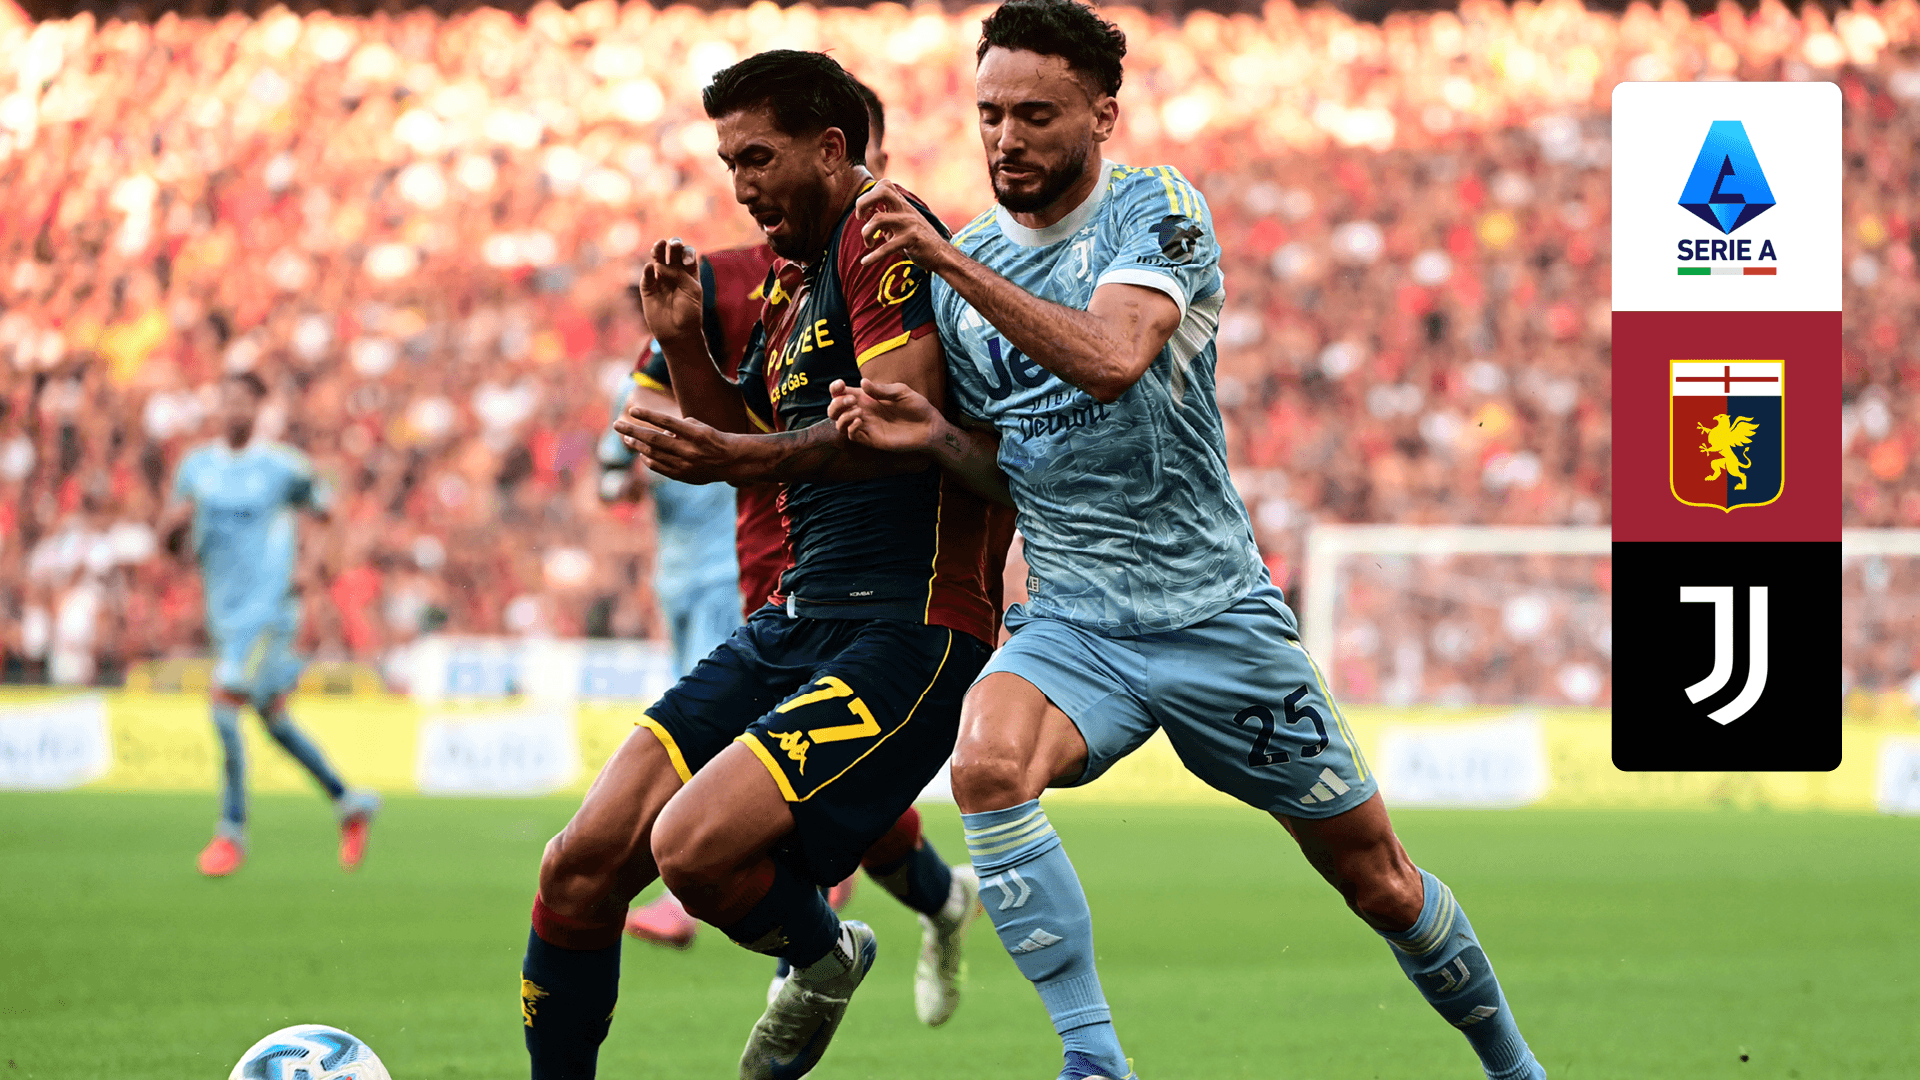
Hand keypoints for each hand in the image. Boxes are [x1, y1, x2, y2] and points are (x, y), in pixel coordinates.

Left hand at [615, 404, 745, 484]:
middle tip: (617, 425)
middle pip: (653, 440)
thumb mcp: (700, 426)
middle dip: (632, 432)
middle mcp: (690, 451)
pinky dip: (647, 459)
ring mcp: (685, 465)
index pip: (667, 422)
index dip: (648, 416)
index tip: (633, 410)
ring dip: (636, 445)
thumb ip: (678, 427)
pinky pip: (658, 467)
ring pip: (653, 454)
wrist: (731, 462)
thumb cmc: (713, 439)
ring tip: (626, 437)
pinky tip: (642, 453)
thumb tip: (658, 432)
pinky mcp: (682, 476)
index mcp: (696, 434)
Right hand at [636, 238, 702, 343]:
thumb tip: (657, 265)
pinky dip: (647, 271)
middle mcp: (674, 273)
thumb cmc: (690, 312)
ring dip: (658, 250)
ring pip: (658, 260)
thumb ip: (679, 274)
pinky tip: (650, 268)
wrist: (678, 332)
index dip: (686, 252)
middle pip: (672, 253)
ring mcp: (660, 280)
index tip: (686, 260)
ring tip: (659, 245)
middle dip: (673, 245)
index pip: (687, 254)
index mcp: (689, 273)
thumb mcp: (692, 290)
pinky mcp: (648, 289)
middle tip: (673, 244)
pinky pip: (646, 276)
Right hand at [827, 378, 939, 452]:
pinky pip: (852, 436)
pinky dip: (851, 427)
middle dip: (836, 403)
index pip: (842, 393)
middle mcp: (863, 411)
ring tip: (858, 412)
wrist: (929, 427)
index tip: (840, 385)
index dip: (835, 388)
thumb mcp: (900, 392)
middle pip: (835, 409)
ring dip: (843, 416)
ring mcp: (866, 426)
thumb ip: (881, 389)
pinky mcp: (872, 439)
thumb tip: (862, 382)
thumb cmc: (916, 406)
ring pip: (839, 423)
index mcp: (867, 397)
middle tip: (851, 400)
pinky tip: (861, 421)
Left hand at [854, 180, 949, 268]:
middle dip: (863, 203)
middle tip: (860, 218)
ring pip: (878, 220)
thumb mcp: (902, 223)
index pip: (884, 185)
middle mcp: (905, 209)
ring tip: (868, 244)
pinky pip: (887, 247)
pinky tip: (865, 262)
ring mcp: (909, 223)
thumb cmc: (918, 239)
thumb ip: (887, 216)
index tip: (866, 212)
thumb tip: (866, 213)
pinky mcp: (912, 239)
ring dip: (866, 233)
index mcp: (903, 204)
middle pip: (881, 191)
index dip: (869, 195)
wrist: (941, 254)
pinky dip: (873, 256)